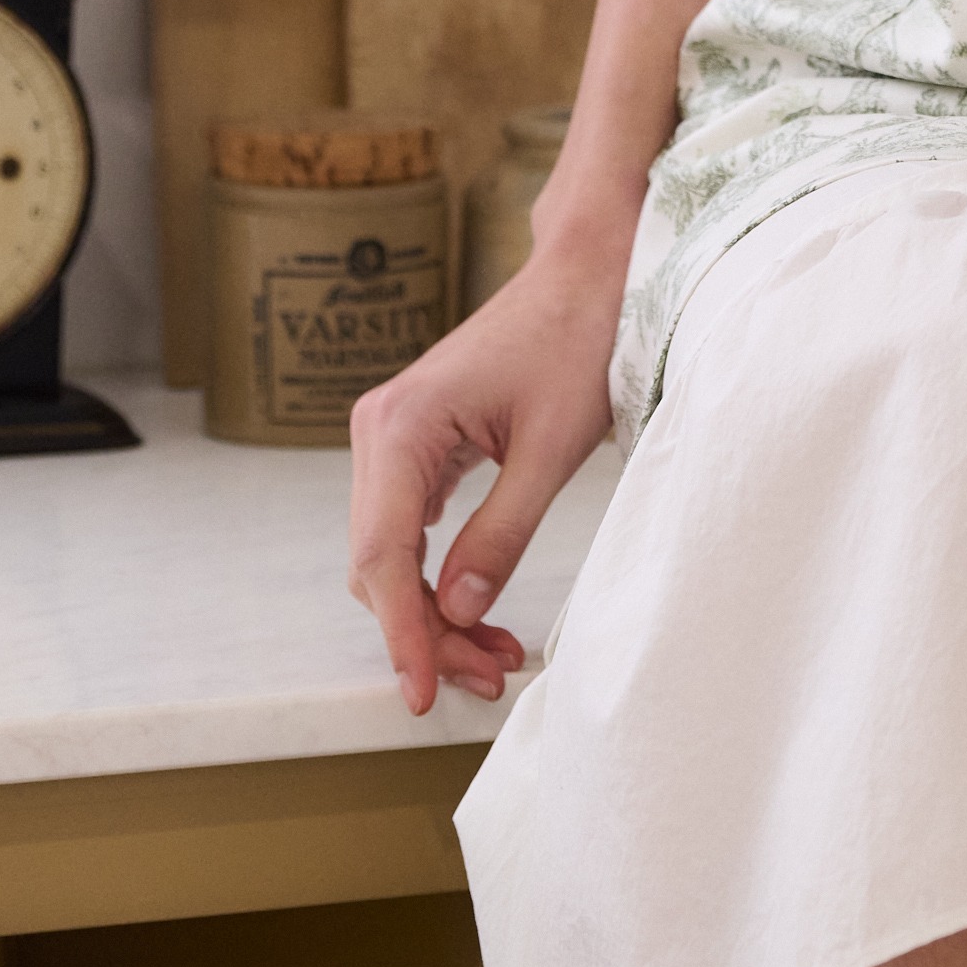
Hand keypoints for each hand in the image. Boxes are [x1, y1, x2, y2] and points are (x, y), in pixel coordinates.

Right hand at [347, 246, 626, 714]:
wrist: (588, 273)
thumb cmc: (578, 340)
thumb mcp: (552, 448)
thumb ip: (501, 533)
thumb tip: (457, 612)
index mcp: (401, 426)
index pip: (383, 558)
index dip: (404, 635)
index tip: (425, 693)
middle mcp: (380, 429)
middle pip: (378, 564)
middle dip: (425, 631)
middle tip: (488, 678)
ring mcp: (393, 436)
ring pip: (391, 553)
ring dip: (432, 610)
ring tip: (495, 653)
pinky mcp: (416, 443)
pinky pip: (410, 528)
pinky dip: (439, 574)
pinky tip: (480, 609)